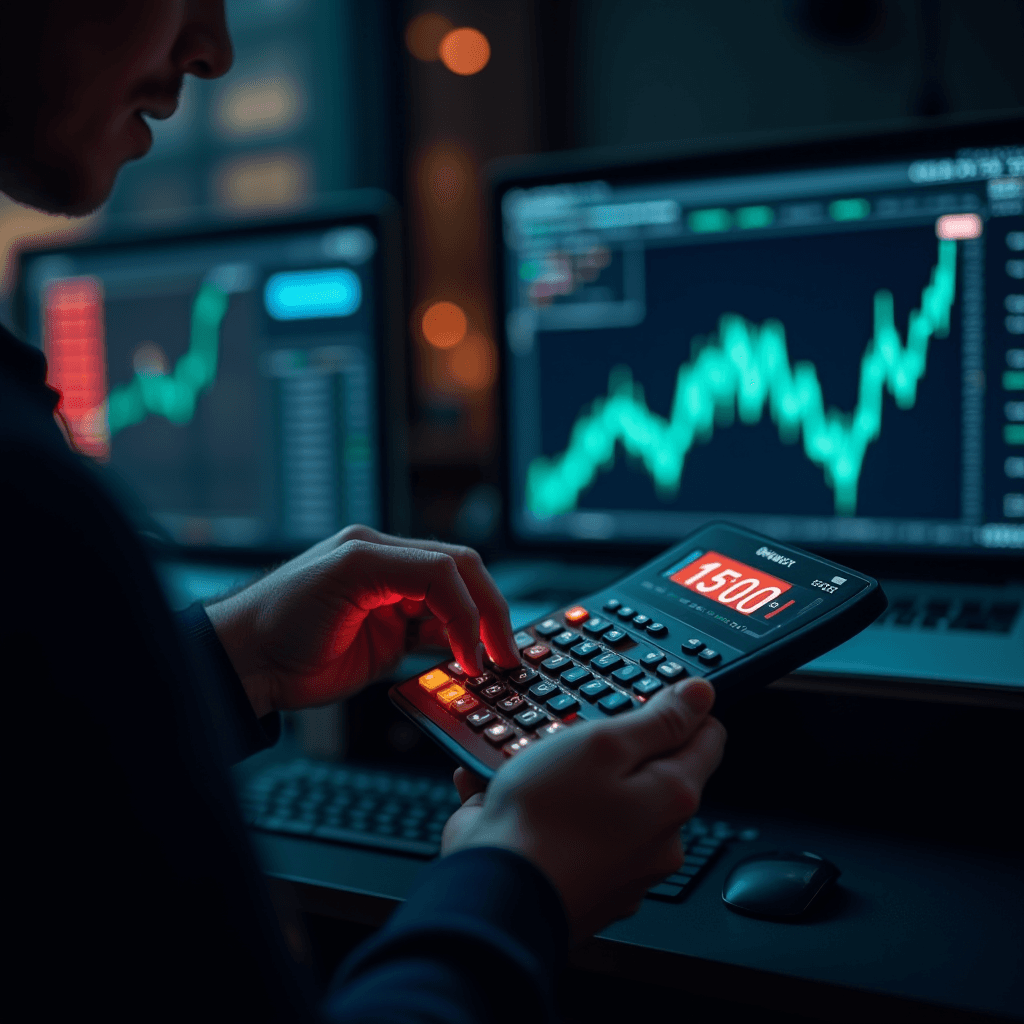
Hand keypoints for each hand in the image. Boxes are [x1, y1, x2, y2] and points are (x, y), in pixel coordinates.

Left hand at [206, 525, 519, 716]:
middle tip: (504, 656)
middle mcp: (389, 571)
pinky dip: (457, 648)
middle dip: (488, 615)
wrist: (245, 662)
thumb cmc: (280, 616)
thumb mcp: (349, 576)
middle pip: (462, 579)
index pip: (447, 567)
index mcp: (378, 549)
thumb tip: (461, 619)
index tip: (476, 651)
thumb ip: (411, 581)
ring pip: (454, 607)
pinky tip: (466, 665)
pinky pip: (436, 635)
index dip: (470, 608)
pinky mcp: (388, 639)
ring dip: (477, 632)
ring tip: (492, 664)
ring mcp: (390, 606)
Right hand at [441, 677, 725, 942]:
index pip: (708, 737)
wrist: (495, 899)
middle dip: (621, 752)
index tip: (646, 700)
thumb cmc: (544, 821)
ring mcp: (627, 871)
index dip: (679, 710)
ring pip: (614, 808)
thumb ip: (658, 719)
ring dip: (582, 787)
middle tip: (576, 740)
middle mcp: (661, 842)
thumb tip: (701, 695)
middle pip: (658, 775)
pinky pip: (582, 839)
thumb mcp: (603, 744)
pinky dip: (558, 821)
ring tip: (533, 773)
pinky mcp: (591, 890)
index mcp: (673, 798)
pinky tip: (518, 805)